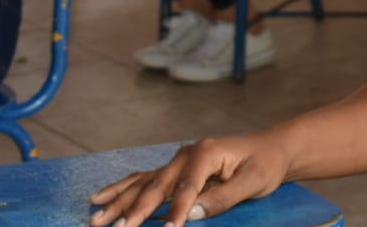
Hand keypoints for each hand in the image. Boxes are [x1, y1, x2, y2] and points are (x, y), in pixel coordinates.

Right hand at [88, 134, 289, 226]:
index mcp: (206, 152)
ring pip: (143, 183)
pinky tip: (101, 198)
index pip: (187, 187)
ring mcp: (178, 160)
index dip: (176, 211)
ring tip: (95, 217)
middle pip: (157, 185)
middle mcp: (186, 153)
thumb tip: (192, 214)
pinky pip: (144, 180)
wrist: (271, 149)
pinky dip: (122, 190)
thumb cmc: (265, 164)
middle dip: (135, 209)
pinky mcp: (175, 169)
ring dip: (119, 201)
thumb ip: (223, 197)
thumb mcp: (253, 181)